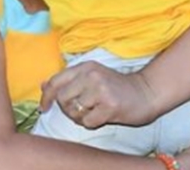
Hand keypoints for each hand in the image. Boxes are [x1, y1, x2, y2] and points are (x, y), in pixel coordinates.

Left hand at [39, 61, 158, 127]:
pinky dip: (92, 123)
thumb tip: (43, 85)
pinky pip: (87, 121)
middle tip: (79, 110)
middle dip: (67, 108)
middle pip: (62, 97)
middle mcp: (91, 75)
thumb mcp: (92, 77)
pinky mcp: (109, 105)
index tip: (44, 107)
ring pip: (74, 110)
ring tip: (93, 112)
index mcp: (85, 66)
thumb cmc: (117, 87)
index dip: (46, 96)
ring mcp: (101, 89)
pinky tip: (102, 116)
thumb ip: (69, 80)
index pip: (56, 80)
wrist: (146, 93)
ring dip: (80, 117)